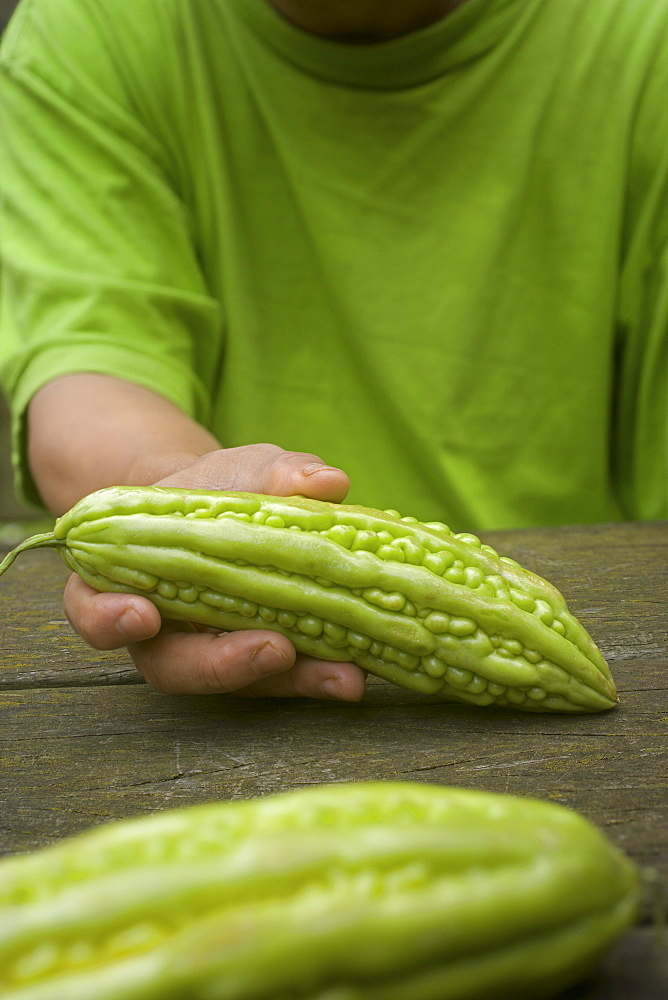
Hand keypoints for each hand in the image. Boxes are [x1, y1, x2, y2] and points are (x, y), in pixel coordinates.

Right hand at [62, 444, 366, 699]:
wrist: (236, 510)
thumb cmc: (218, 487)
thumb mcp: (243, 468)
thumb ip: (276, 472)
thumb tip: (327, 482)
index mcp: (127, 580)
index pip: (94, 611)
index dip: (108, 619)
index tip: (143, 614)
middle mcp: (163, 630)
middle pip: (175, 666)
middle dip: (224, 665)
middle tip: (277, 652)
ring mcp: (215, 650)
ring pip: (238, 682)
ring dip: (291, 683)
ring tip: (346, 677)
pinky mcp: (263, 660)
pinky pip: (284, 676)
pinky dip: (319, 673)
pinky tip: (361, 666)